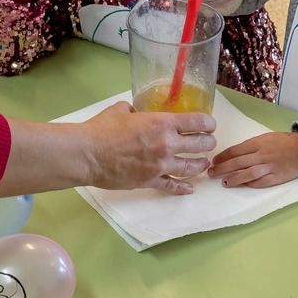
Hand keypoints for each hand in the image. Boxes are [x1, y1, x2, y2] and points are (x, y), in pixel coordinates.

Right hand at [79, 102, 216, 194]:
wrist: (87, 154)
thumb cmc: (101, 129)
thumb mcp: (120, 110)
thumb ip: (134, 110)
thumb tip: (135, 111)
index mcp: (162, 123)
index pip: (198, 121)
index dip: (208, 123)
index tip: (210, 125)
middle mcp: (167, 144)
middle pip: (200, 144)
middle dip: (208, 143)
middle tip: (208, 143)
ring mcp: (161, 165)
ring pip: (192, 167)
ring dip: (200, 164)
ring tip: (204, 163)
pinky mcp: (151, 181)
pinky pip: (173, 186)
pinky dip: (183, 188)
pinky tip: (190, 188)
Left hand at [211, 131, 297, 188]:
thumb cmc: (283, 142)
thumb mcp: (265, 138)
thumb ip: (250, 146)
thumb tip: (232, 154)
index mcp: (258, 143)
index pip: (235, 150)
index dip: (222, 156)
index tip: (213, 161)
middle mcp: (262, 155)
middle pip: (238, 162)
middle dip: (222, 168)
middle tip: (211, 173)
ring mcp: (269, 167)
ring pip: (247, 174)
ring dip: (234, 178)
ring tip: (224, 182)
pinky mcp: (277, 177)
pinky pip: (260, 182)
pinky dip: (250, 184)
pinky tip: (241, 185)